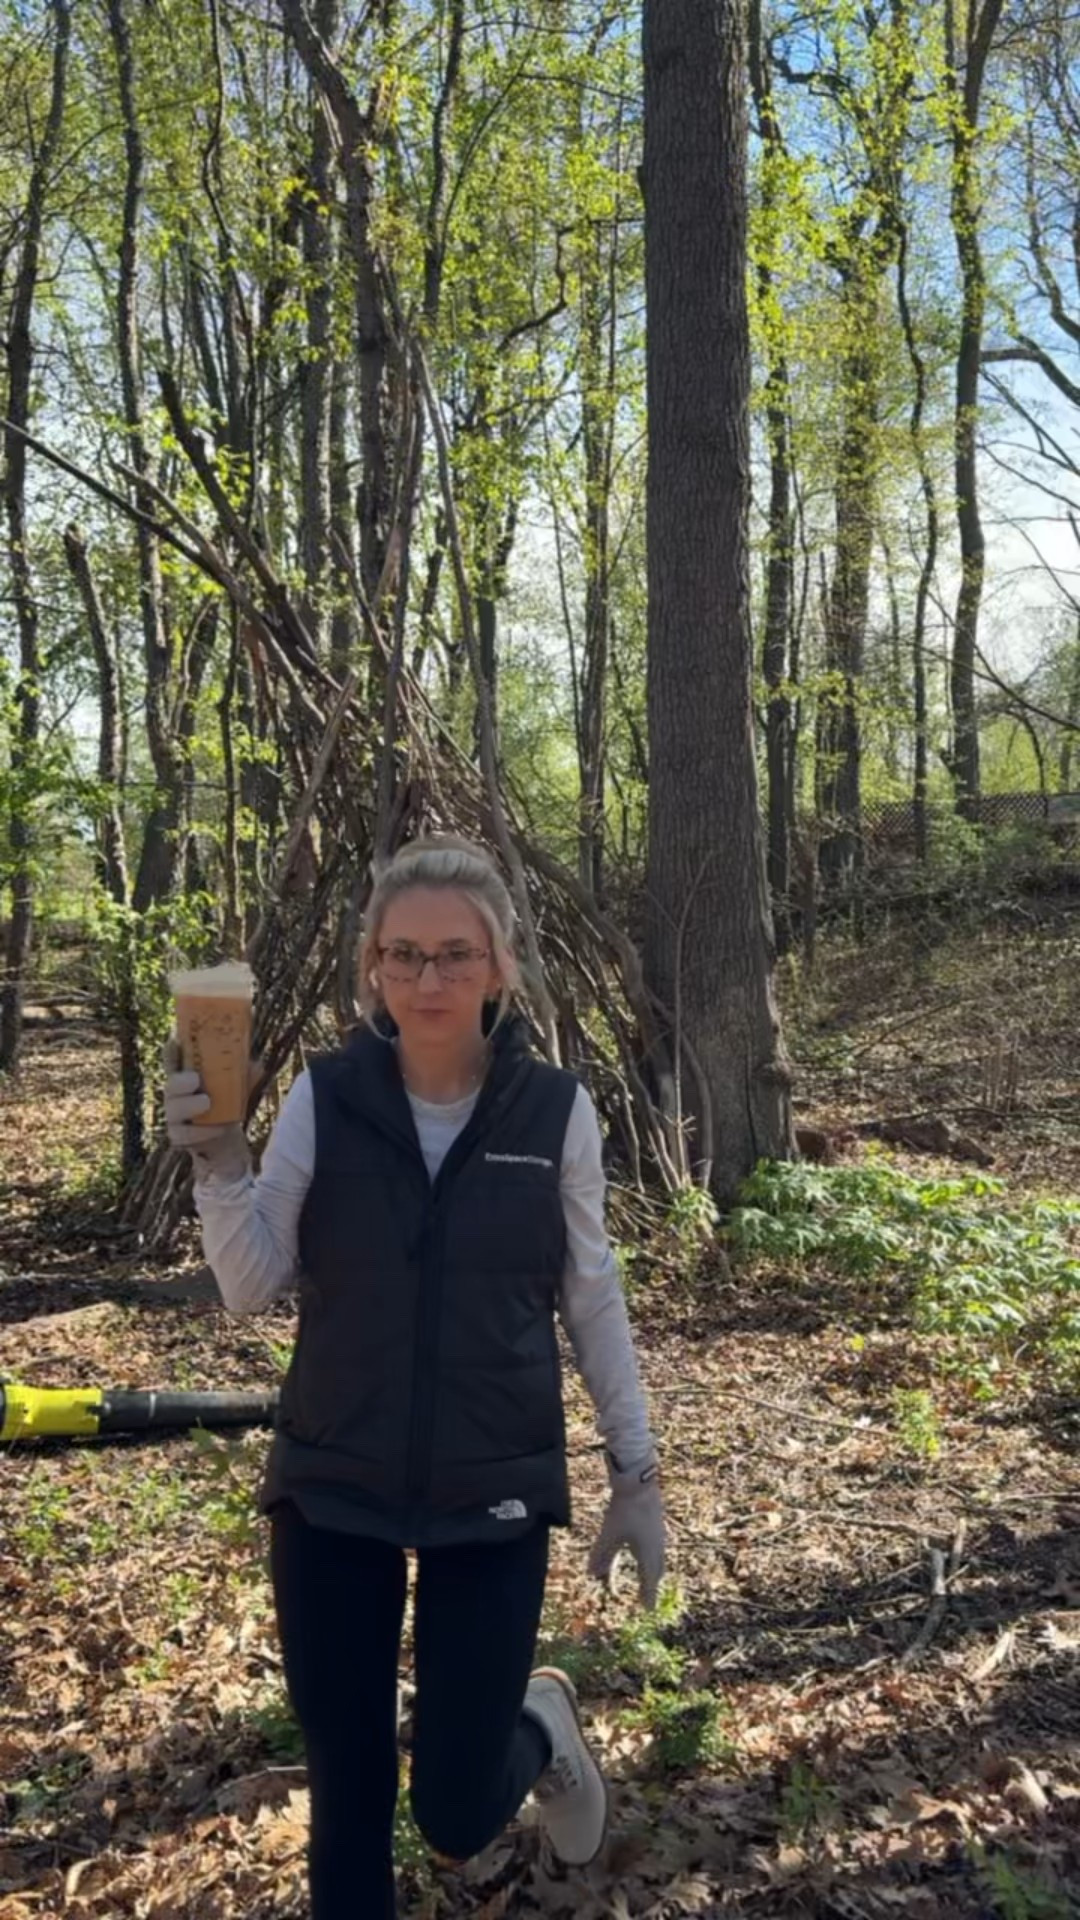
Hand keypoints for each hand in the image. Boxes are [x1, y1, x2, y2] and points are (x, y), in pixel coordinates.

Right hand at [163, 1036, 250, 1181]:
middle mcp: (175, 1094)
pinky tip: (217, 1129)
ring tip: (207, 1102)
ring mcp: (175, 1115)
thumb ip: (245, 1074)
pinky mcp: (178, 1136)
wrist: (224, 1138)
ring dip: (189, 1105)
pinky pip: (183, 1134)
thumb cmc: (227, 1104)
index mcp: (186, 1076)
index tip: (176, 1040)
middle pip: (170, 1084)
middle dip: (180, 1081)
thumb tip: (256, 1066)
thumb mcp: (239, 1087)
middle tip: (195, 1079)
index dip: (172, 1050)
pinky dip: (201, 1132)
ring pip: (173, 1110)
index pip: (173, 1059)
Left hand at [587, 1452, 665, 1609]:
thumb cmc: (625, 1510)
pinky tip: (644, 1546)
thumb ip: (602, 1555)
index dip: (648, 1595)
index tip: (648, 1610)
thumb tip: (591, 1575)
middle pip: (656, 1570)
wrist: (639, 1481)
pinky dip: (651, 1554)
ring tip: (649, 1574)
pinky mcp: (656, 1520)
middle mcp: (657, 1545)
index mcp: (648, 1553)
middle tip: (649, 1596)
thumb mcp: (610, 1534)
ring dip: (653, 1569)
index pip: (649, 1580)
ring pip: (657, 1556)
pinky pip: (655, 1544)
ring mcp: (658, 1532)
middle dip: (652, 1584)